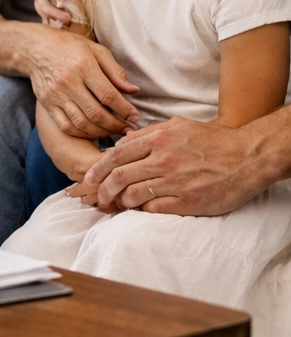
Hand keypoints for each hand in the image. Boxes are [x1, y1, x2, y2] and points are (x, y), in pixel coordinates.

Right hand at [23, 26, 139, 137]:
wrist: (35, 47)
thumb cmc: (69, 46)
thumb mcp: (95, 50)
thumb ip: (115, 71)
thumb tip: (133, 90)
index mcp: (83, 66)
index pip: (108, 95)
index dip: (125, 110)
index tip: (136, 117)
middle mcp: (68, 82)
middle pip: (96, 113)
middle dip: (116, 125)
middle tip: (129, 129)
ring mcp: (56, 95)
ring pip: (82, 123)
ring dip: (101, 132)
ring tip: (114, 132)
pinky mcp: (47, 104)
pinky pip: (66, 126)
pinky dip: (82, 133)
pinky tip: (93, 132)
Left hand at [84, 115, 272, 215]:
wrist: (247, 157)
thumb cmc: (214, 141)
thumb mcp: (179, 126)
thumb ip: (149, 133)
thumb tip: (122, 141)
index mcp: (159, 139)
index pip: (116, 155)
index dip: (97, 169)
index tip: (88, 179)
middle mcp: (163, 159)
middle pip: (118, 177)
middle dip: (101, 190)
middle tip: (97, 198)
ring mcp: (175, 182)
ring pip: (132, 195)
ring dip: (120, 203)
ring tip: (117, 206)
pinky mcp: (187, 201)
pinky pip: (153, 209)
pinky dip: (142, 210)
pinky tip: (141, 209)